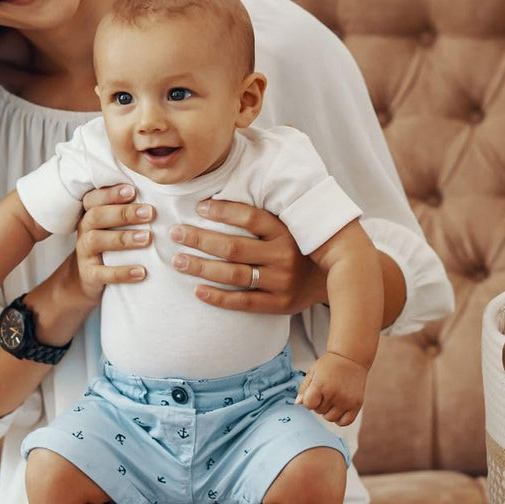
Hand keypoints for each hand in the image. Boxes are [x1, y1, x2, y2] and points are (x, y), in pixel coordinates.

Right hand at [74, 184, 154, 302]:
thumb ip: (130, 210)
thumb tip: (163, 195)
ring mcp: (84, 253)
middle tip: (150, 213)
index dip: (111, 193)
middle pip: (96, 216)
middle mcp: (85, 230)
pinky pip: (102, 273)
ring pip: (97, 241)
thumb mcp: (116, 225)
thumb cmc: (112, 243)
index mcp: (92, 214)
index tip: (133, 190)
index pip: (94, 198)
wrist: (89, 279)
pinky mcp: (89, 275)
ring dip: (124, 238)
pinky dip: (122, 272)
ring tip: (147, 238)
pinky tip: (141, 272)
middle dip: (124, 213)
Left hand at [168, 199, 326, 314]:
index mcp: (286, 232)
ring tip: (178, 261)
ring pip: (234, 275)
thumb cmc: (298, 249)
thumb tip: (219, 199)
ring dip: (202, 267)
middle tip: (176, 233)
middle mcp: (284, 256)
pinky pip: (243, 302)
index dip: (222, 211)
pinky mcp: (279, 304)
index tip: (198, 208)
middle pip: (234, 248)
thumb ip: (262, 217)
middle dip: (200, 239)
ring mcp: (282, 282)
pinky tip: (197, 290)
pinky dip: (218, 297)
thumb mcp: (289, 227)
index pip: (250, 218)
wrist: (329, 282)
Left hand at [295, 352, 368, 425]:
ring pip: (330, 418)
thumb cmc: (330, 364)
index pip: (308, 405)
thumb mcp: (313, 372)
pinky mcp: (356, 405)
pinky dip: (340, 419)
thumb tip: (298, 403)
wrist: (351, 358)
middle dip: (319, 403)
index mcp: (321, 385)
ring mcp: (346, 401)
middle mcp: (334, 394)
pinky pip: (344, 422)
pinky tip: (339, 408)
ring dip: (328, 411)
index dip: (309, 400)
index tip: (314, 393)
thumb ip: (303, 388)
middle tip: (325, 391)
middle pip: (319, 411)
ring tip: (332, 398)